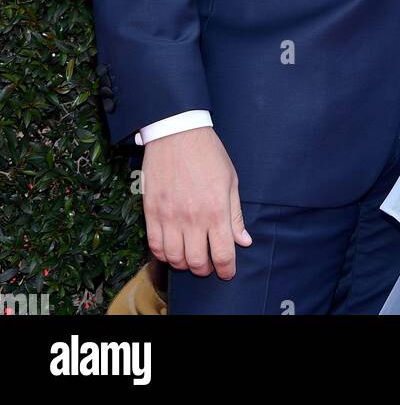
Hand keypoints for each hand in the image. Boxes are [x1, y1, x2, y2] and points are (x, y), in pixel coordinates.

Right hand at [141, 126, 251, 278]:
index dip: (226, 270)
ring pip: (175, 259)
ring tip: (190, 256)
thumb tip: (243, 241)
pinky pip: (155, 246)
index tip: (227, 272)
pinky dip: (163, 254)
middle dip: (205, 269)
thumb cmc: (208, 154)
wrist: (177, 132)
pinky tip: (171, 249)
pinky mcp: (151, 212)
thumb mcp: (230, 180)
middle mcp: (192, 218)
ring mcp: (169, 216)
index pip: (222, 255)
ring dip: (184, 264)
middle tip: (208, 263)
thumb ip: (236, 215)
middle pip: (197, 262)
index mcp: (216, 210)